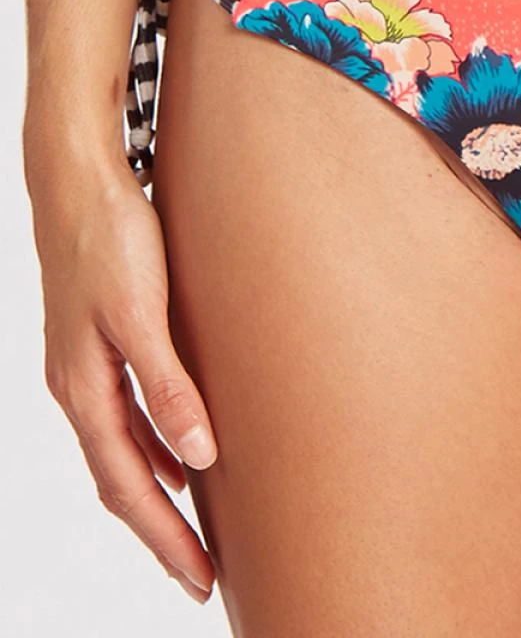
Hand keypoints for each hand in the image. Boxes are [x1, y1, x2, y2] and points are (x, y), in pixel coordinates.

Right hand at [26, 144, 218, 603]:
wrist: (78, 182)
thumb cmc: (110, 240)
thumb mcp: (141, 314)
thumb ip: (168, 385)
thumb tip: (198, 455)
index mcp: (85, 390)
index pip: (128, 486)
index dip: (165, 535)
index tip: (200, 578)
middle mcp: (80, 387)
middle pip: (123, 480)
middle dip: (162, 531)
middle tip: (202, 576)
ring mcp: (87, 367)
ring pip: (125, 450)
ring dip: (159, 493)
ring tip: (195, 528)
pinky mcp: (103, 341)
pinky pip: (128, 415)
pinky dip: (154, 446)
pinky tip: (181, 450)